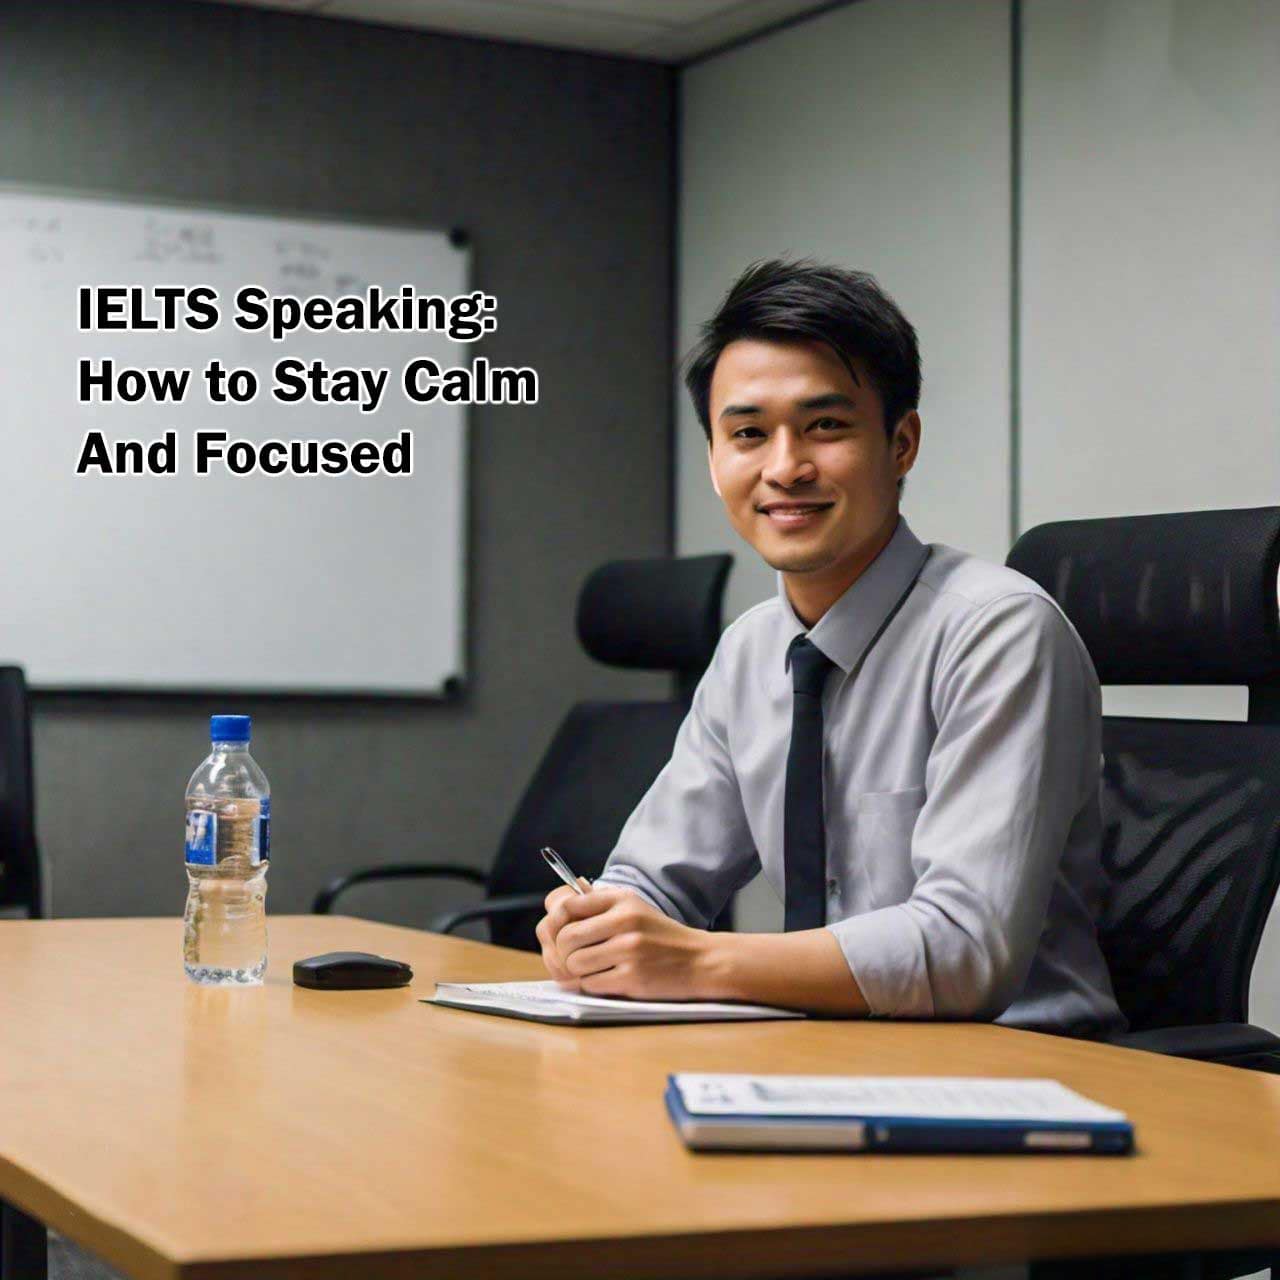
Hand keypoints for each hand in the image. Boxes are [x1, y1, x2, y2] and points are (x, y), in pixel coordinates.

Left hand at [536, 883, 717, 999]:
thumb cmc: (661, 936)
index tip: (562, 934)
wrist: (700, 960)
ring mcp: (629, 950)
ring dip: (577, 972)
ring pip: (574, 963)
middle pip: (566, 937)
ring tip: (592, 970)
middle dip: (563, 953)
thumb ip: (599, 906)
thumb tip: (558, 910)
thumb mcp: (634, 908)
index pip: (567, 905)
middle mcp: (624, 920)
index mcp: (621, 900)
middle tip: (574, 959)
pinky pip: (591, 984)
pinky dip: (593, 985)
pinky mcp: (632, 977)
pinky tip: (607, 980)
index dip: (556, 923)